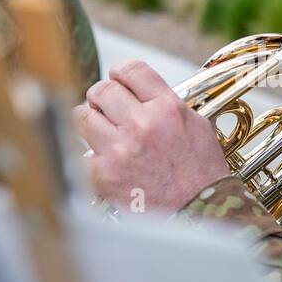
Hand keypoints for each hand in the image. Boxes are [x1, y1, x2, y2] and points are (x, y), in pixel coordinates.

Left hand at [72, 60, 230, 214]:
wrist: (197, 211)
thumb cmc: (200, 173)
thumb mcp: (196, 126)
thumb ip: (167, 103)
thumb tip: (143, 89)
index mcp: (166, 108)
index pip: (131, 70)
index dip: (122, 73)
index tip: (120, 82)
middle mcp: (141, 124)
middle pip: (102, 89)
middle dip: (102, 96)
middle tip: (106, 106)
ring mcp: (120, 149)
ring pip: (83, 115)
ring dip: (90, 120)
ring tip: (101, 130)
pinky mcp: (104, 173)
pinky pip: (81, 151)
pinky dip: (90, 154)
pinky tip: (104, 160)